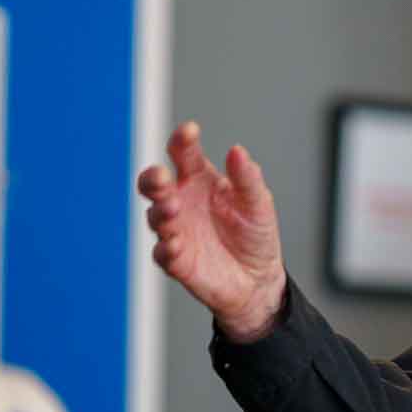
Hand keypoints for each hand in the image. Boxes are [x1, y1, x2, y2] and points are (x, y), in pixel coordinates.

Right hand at [138, 122, 286, 341]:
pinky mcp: (176, 260)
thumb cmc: (254, 235)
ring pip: (155, 215)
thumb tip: (237, 150)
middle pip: (156, 183)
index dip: (182, 140)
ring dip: (160, 210)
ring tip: (173, 208)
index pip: (184, 153)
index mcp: (200, 179)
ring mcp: (176, 230)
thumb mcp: (259, 203)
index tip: (189, 131)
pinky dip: (166, 248)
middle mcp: (182, 201)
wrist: (258, 279)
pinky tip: (174, 244)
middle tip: (161, 176)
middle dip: (153, 177)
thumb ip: (248, 178)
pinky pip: (163, 253)